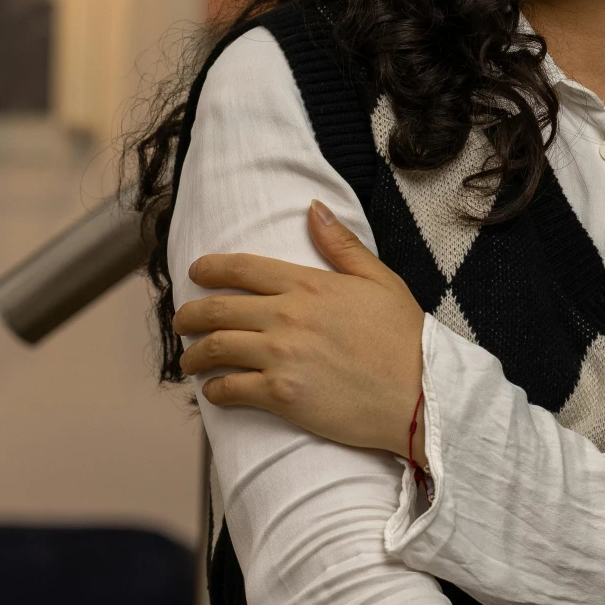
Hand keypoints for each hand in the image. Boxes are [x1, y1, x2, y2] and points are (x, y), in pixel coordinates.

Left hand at [174, 202, 426, 460]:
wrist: (423, 396)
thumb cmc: (406, 340)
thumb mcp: (380, 280)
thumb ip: (341, 245)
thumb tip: (313, 208)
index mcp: (309, 285)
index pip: (243, 269)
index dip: (210, 269)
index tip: (195, 274)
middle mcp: (288, 317)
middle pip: (218, 309)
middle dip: (189, 314)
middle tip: (181, 322)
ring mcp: (281, 357)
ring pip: (215, 349)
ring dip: (193, 355)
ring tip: (189, 361)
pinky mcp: (282, 396)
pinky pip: (230, 389)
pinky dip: (214, 391)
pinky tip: (214, 392)